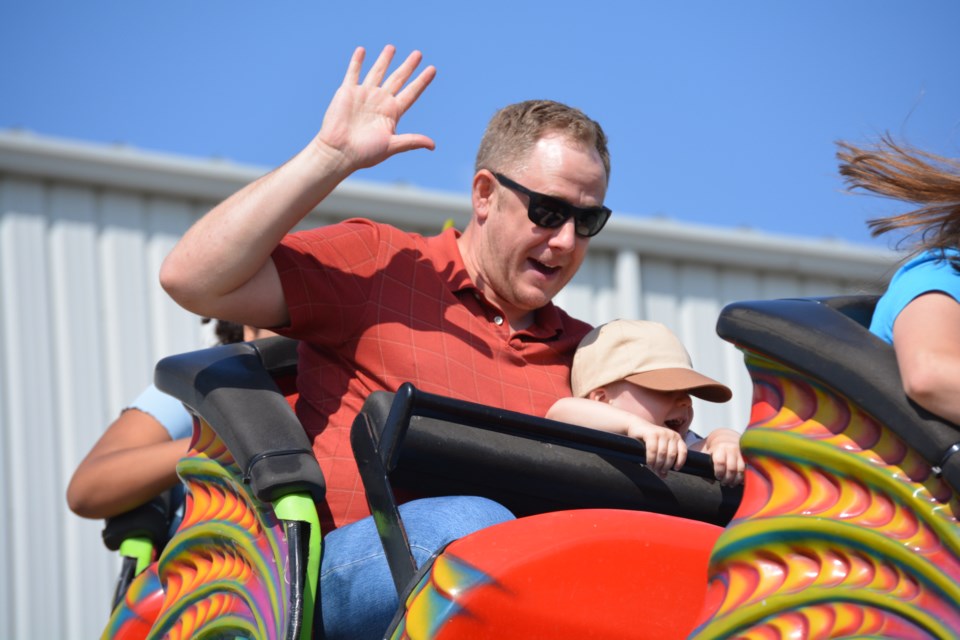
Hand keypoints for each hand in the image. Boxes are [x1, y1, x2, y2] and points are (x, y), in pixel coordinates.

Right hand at [314, 45, 436, 170]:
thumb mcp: (391, 146)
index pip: (411, 92)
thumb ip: (411, 141)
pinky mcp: (347, 92)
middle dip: (408, 66)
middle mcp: (380, 101)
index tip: (432, 69)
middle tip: (418, 54)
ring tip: (392, 47)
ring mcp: (364, 95)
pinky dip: (356, 62)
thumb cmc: (365, 153)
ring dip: (384, 59)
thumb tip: (433, 145)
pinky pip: (353, 73)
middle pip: (397, 79)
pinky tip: (362, 50)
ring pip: (377, 72)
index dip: (422, 81)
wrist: (339, 152)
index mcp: (392, 113)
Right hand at [627, 420, 686, 477]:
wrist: (637, 427)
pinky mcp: (651, 434)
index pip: (683, 451)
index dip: (680, 462)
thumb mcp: (660, 449)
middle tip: (659, 471)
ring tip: (654, 468)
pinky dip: (651, 459)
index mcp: (676, 438)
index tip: (675, 469)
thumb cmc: (650, 440)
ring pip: (662, 454)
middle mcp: (670, 434)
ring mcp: (661, 433)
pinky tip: (649, 463)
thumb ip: (664, 460)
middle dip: (665, 466)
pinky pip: (652, 450)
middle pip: (671, 455)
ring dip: (657, 464)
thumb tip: (664, 476)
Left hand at [699, 429, 743, 485]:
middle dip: (727, 478)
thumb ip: (704, 466)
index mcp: (720, 448)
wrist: (726, 438)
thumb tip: (711, 481)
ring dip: (736, 480)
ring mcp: (741, 452)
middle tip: (724, 483)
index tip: (718, 477)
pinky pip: (747, 469)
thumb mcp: (706, 454)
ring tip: (731, 483)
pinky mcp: (747, 456)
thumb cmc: (715, 450)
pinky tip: (739, 481)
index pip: (720, 462)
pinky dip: (743, 477)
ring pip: (741, 470)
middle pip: (731, 468)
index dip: (719, 472)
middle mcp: (731, 449)